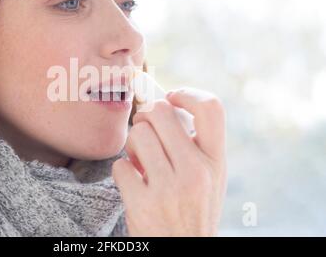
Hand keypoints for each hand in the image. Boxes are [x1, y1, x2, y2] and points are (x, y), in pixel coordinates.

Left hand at [112, 87, 226, 235]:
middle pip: (160, 111)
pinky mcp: (143, 204)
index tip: (172, 99)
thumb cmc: (191, 208)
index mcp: (215, 162)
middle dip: (146, 117)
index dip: (187, 94)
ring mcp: (169, 189)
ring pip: (137, 134)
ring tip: (140, 162)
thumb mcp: (207, 177)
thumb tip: (163, 100)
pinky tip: (134, 184)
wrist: (183, 251)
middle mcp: (196, 172)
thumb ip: (193, 144)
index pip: (211, 108)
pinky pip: (119, 165)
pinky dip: (122, 172)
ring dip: (133, 145)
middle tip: (146, 132)